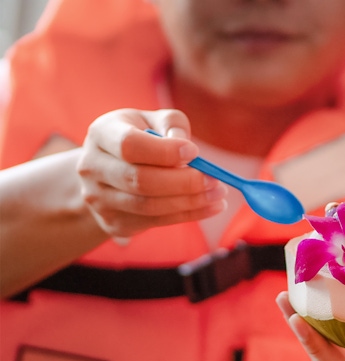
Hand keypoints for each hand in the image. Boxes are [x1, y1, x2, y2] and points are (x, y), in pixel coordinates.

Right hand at [77, 109, 226, 237]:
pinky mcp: (113, 223)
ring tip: (219, 195)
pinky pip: (154, 222)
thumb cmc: (139, 138)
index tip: (195, 152)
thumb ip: (172, 124)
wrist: (106, 172)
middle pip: (140, 181)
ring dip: (190, 203)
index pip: (130, 145)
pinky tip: (210, 207)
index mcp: (102, 133)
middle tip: (216, 181)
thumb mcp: (153, 120)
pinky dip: (187, 215)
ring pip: (149, 206)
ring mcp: (99, 199)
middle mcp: (92, 167)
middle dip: (184, 183)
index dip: (165, 151)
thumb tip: (187, 147)